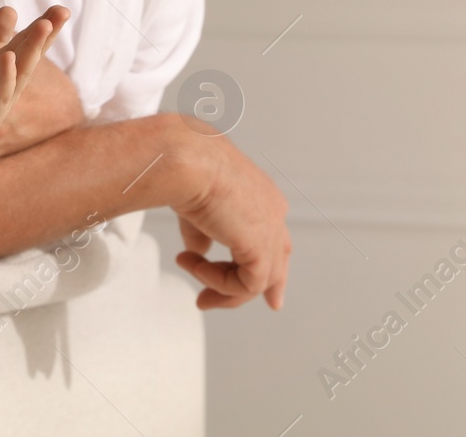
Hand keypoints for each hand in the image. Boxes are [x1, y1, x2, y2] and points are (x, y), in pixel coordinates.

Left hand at [0, 5, 68, 165]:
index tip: (62, 8)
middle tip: (62, 12)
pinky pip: (0, 93)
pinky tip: (9, 60)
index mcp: (9, 66)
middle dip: (45, 33)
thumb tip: (10, 8)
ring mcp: (3, 96)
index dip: (45, 25)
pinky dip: (6, 76)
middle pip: (31, 53)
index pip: (29, 42)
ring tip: (43, 26)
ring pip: (22, 70)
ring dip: (32, 49)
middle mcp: (11, 80)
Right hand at [170, 133, 291, 310]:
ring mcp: (271, 231)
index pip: (274, 237)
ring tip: (188, 267)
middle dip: (268, 287)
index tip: (266, 291)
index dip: (269, 264)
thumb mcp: (196, 207)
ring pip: (258, 280)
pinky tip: (195, 265)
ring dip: (218, 284)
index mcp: (262, 196)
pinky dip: (217, 282)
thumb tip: (196, 253)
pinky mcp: (262, 249)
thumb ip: (201, 233)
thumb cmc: (187, 171)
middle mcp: (273, 212)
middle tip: (260, 304)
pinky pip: (246, 285)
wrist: (187, 162)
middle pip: (279, 261)